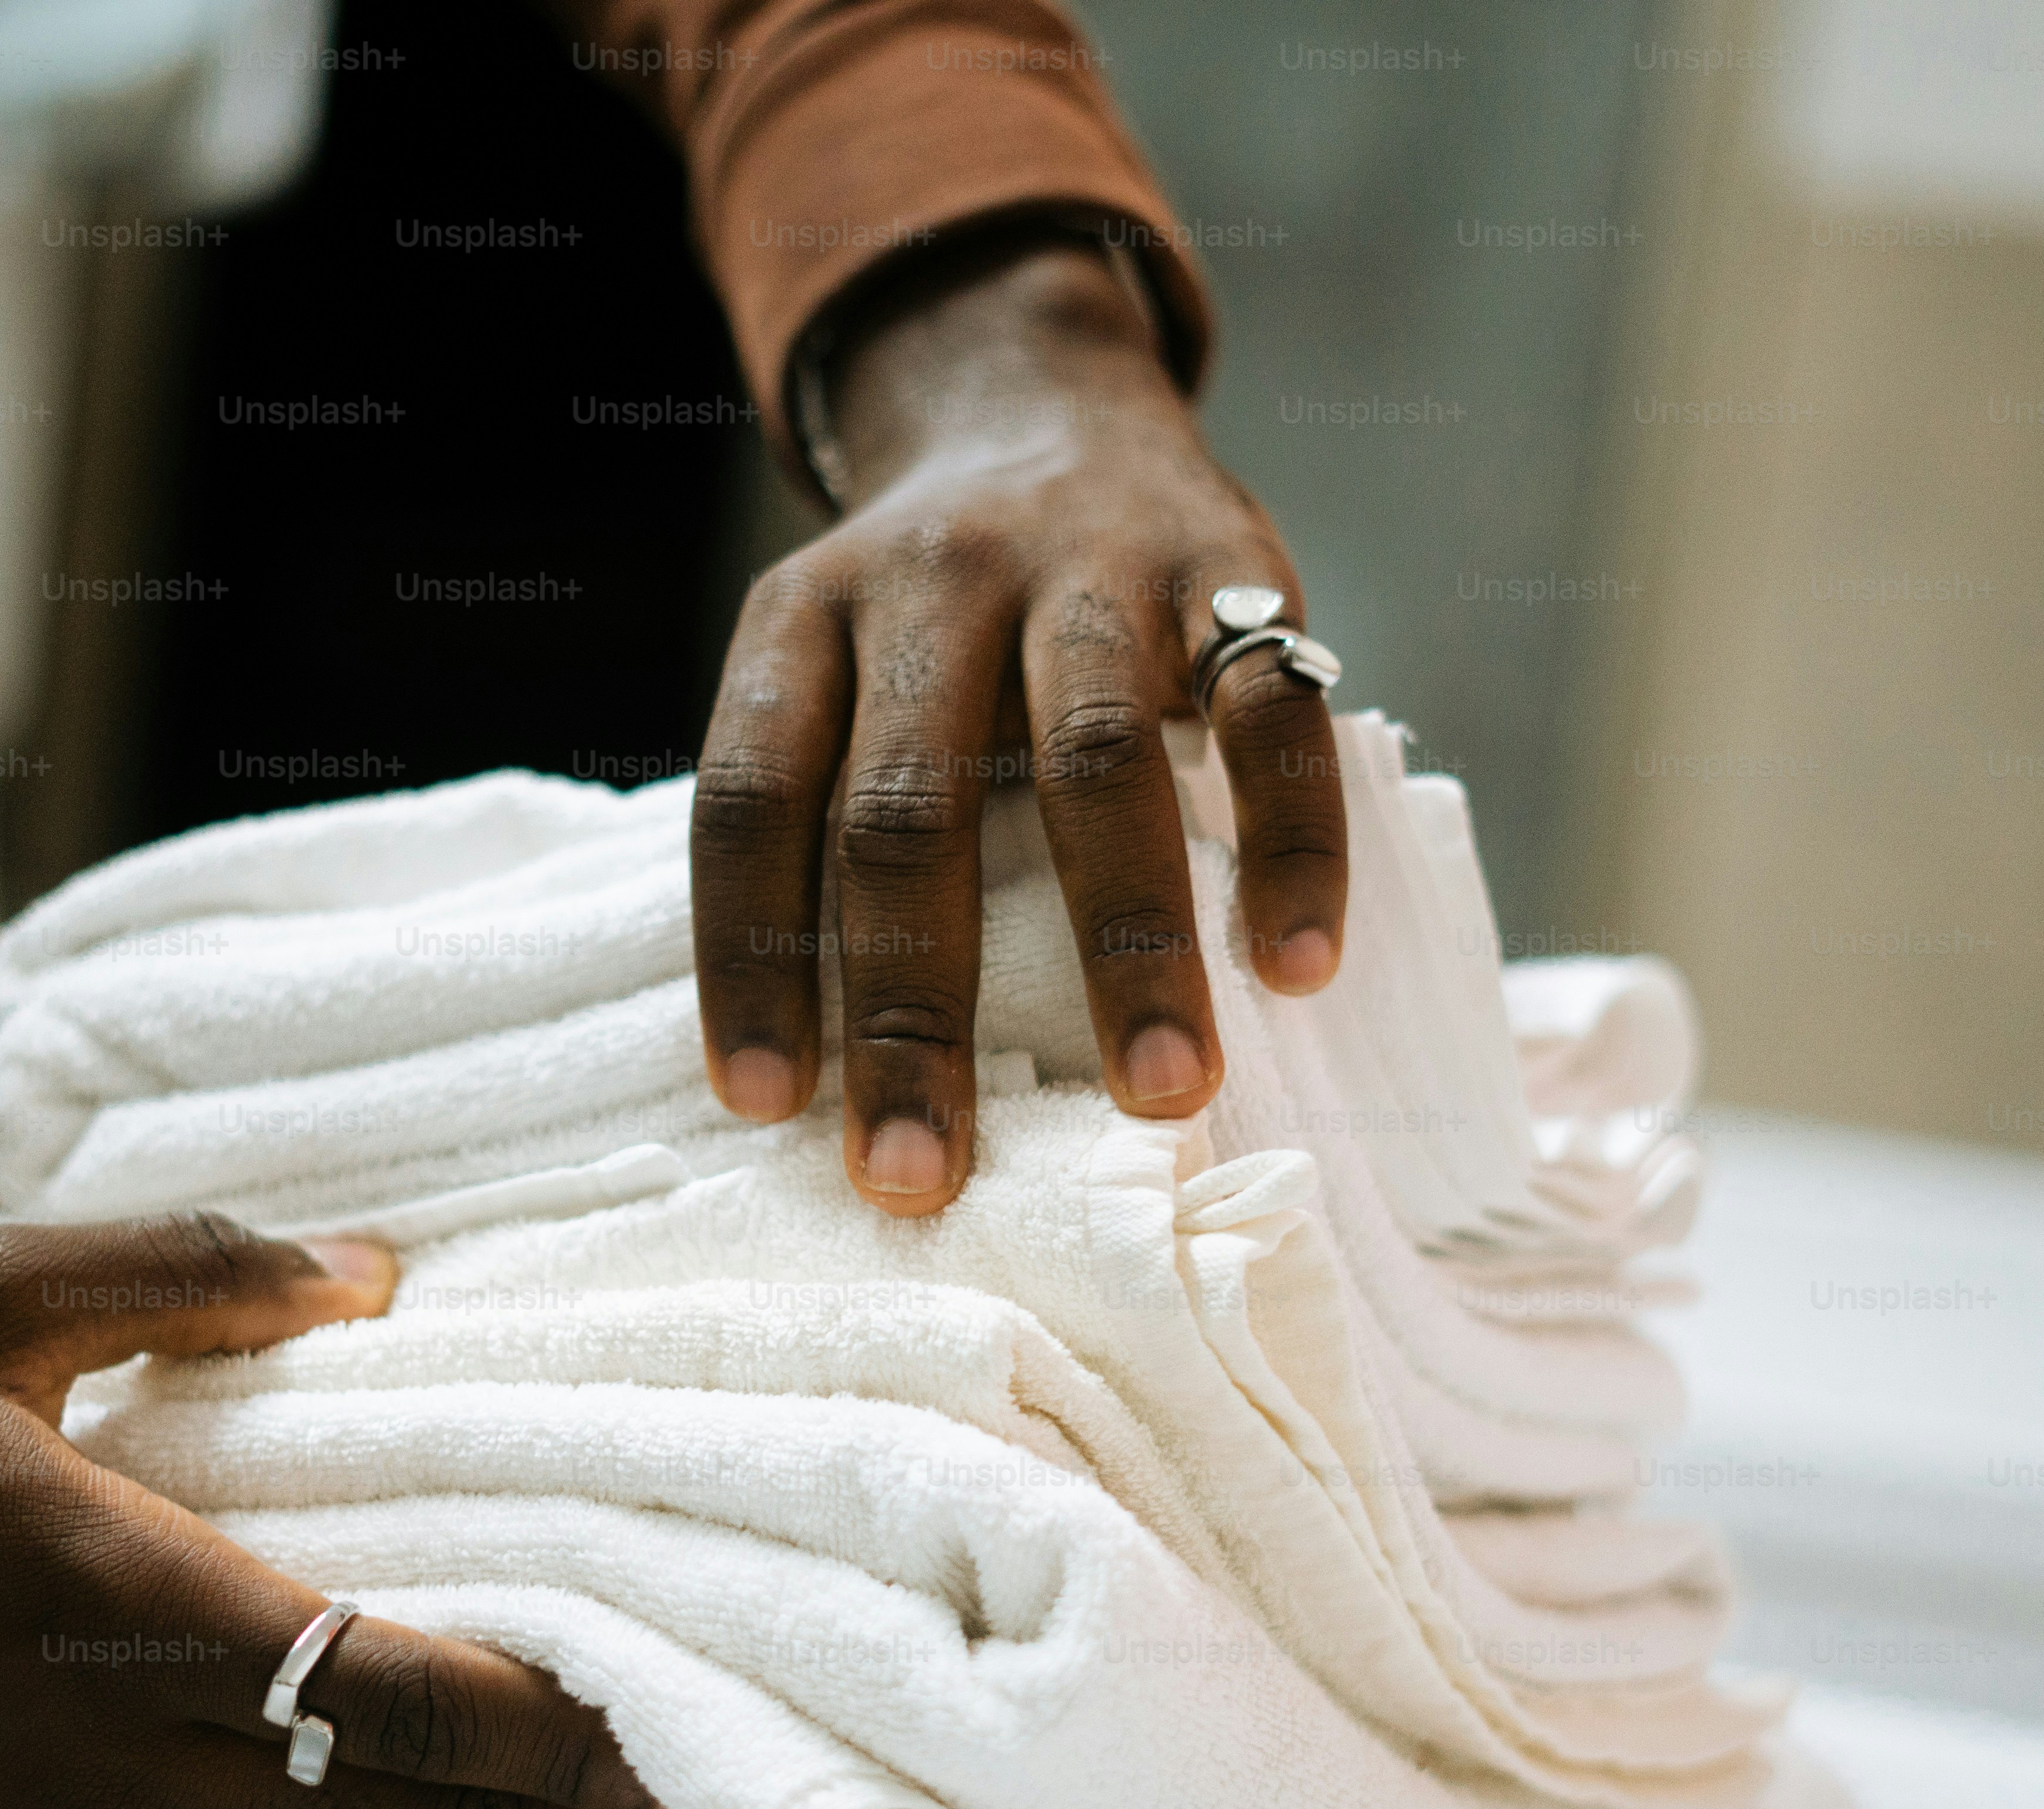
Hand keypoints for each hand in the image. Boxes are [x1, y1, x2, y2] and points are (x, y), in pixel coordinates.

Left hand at [693, 230, 1346, 1213]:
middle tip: (925, 1172)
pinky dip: (1290, 844)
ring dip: (1128, 943)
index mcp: (802, 619)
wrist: (1039, 401)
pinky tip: (1297, 967)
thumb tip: (819, 1076)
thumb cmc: (925, 622)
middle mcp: (934, 584)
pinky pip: (1272, 715)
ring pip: (1097, 763)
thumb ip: (822, 818)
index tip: (767, 1108)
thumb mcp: (829, 668)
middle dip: (916, 1009)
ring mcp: (1089, 569)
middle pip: (906, 810)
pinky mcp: (1233, 570)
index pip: (750, 801)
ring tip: (1156, 1096)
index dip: (746, 958)